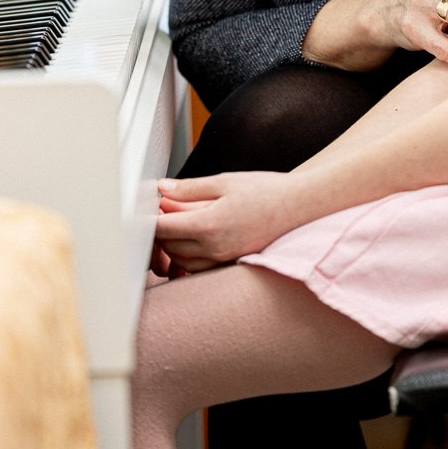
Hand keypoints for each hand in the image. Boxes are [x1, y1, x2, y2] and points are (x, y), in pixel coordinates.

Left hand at [154, 172, 298, 271]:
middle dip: (161, 229)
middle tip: (166, 206)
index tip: (147, 204)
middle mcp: (214, 248)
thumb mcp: (225, 182)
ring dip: (174, 243)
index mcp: (209, 224)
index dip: (149, 216)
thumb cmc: (267, 191)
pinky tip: (196, 237)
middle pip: (169, 246)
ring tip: (181, 220)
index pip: (162, 228)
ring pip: (182, 260)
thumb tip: (162, 188)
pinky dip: (190, 255)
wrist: (301, 207)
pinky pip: (199, 266)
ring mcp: (223, 259)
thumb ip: (190, 189)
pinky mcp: (231, 263)